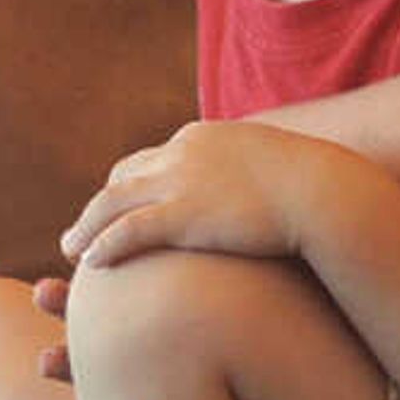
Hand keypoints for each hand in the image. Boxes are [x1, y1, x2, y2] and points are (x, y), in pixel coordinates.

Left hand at [61, 119, 355, 271]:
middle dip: (101, 204)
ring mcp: (180, 180)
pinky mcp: (181, 213)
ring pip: (111, 204)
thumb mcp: (280, 167)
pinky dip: (103, 245)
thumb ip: (257, 172)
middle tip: (85, 229)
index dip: (130, 184)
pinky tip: (92, 263)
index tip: (120, 206)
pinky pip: (126, 230)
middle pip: (123, 177)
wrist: (327, 193)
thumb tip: (265, 186)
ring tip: (72, 250)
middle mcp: (183, 151)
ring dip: (86, 227)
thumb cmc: (317, 188)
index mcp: (205, 136)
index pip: (150, 158)